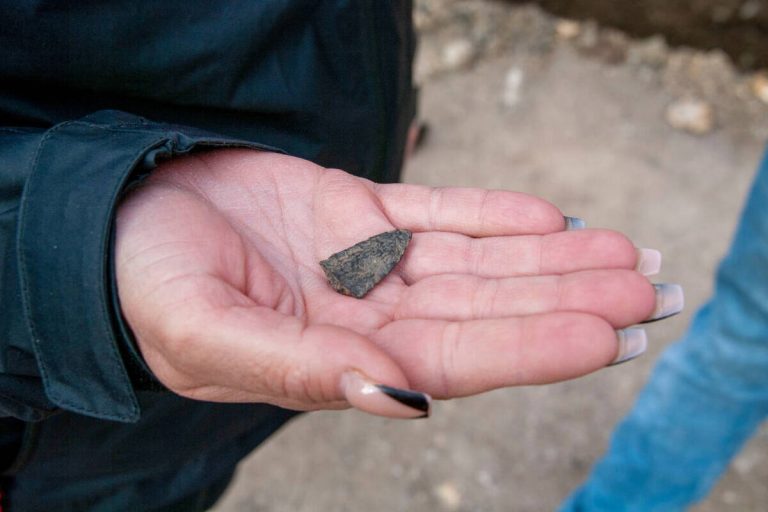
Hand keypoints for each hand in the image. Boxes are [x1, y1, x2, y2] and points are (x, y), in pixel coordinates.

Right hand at [115, 150, 665, 418]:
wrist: (121, 220)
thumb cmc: (145, 287)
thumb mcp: (208, 334)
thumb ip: (303, 371)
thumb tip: (398, 400)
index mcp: (339, 357)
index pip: (455, 359)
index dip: (530, 347)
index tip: (605, 335)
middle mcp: (368, 314)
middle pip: (486, 311)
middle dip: (565, 301)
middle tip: (648, 291)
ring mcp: (367, 260)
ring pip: (478, 262)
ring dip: (549, 259)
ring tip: (623, 254)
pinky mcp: (358, 210)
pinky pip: (439, 213)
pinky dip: (494, 214)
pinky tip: (550, 218)